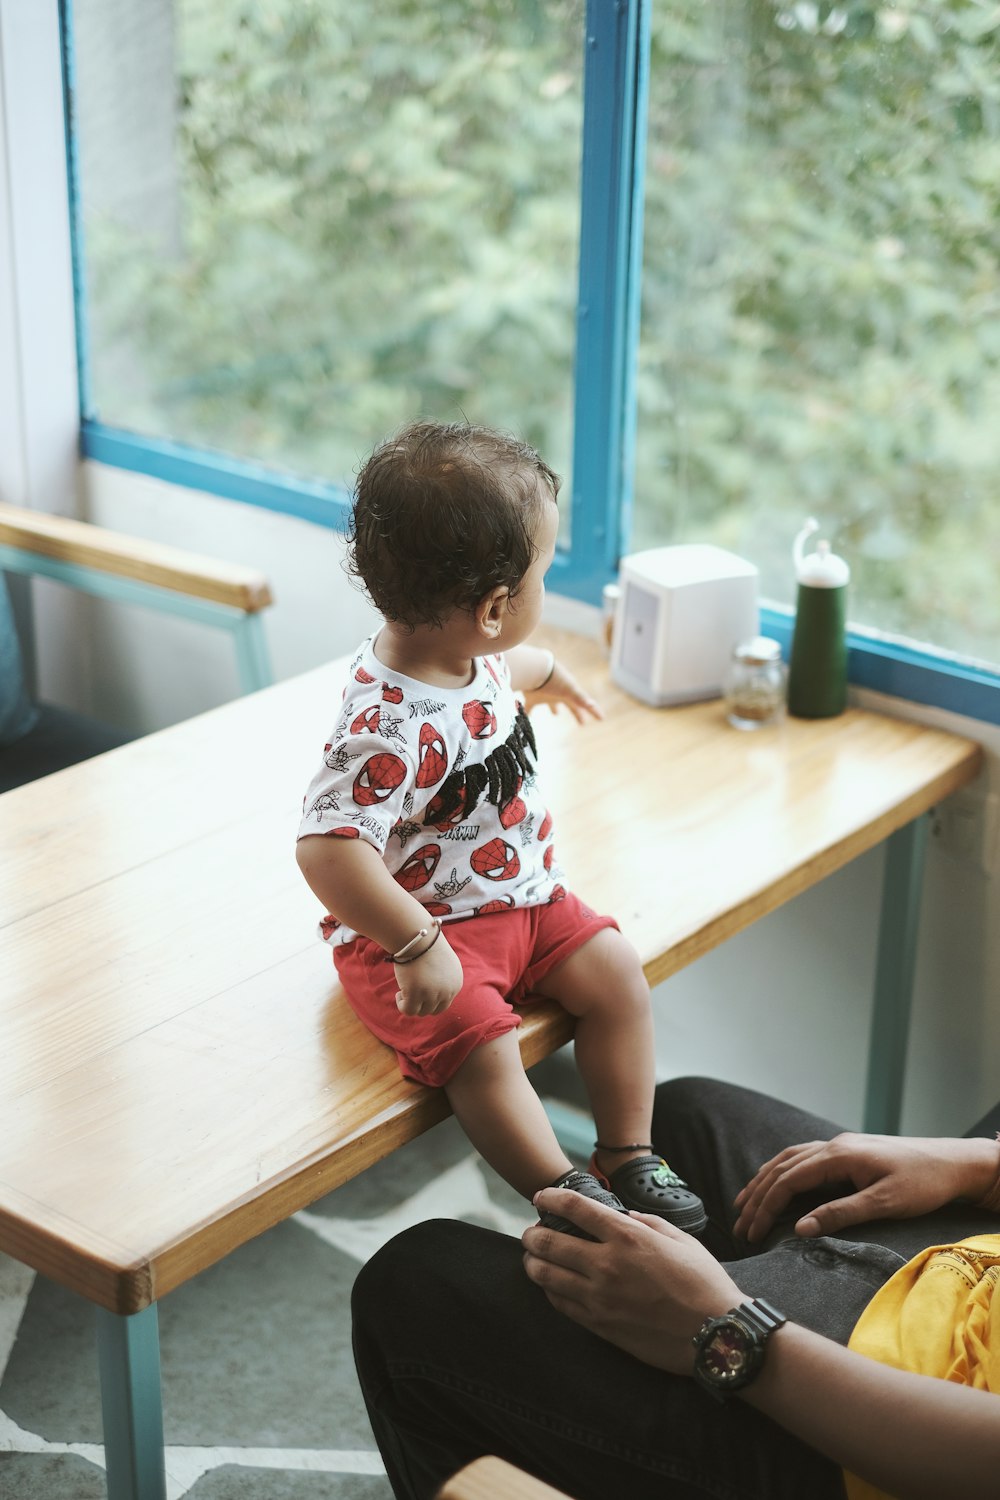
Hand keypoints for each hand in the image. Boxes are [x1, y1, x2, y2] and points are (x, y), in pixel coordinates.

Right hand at [394, 931, 463, 1016]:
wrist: (418, 935)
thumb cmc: (427, 946)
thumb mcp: (444, 964)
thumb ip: (442, 980)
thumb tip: (430, 995)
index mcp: (456, 984)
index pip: (444, 1003)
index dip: (431, 999)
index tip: (420, 991)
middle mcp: (447, 991)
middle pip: (434, 1010)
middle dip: (422, 1004)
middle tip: (411, 993)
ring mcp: (432, 994)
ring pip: (421, 1012)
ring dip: (411, 1004)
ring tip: (403, 991)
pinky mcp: (416, 994)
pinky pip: (409, 1011)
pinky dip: (402, 1005)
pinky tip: (399, 993)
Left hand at [521, 1190, 738, 1374]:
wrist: (716, 1336)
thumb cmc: (704, 1284)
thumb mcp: (681, 1239)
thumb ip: (648, 1223)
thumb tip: (624, 1216)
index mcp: (629, 1237)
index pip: (577, 1209)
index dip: (552, 1199)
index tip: (540, 1197)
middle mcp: (607, 1265)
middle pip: (550, 1243)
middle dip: (533, 1234)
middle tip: (530, 1232)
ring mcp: (600, 1298)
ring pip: (547, 1276)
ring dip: (533, 1263)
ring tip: (532, 1257)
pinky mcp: (600, 1326)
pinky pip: (561, 1304)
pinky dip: (549, 1290)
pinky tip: (550, 1285)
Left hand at [524, 658, 601, 724]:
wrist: (534, 668)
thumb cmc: (554, 679)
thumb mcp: (570, 689)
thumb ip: (581, 699)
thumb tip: (595, 708)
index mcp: (569, 693)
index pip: (584, 704)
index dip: (593, 711)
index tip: (601, 718)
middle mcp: (558, 693)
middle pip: (569, 705)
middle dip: (576, 713)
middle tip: (582, 723)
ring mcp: (545, 694)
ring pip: (551, 703)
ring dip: (554, 708)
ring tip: (556, 714)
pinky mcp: (531, 696)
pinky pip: (529, 707)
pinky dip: (528, 712)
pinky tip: (525, 719)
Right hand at [733, 1132, 998, 1243]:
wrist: (954, 1163)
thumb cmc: (924, 1184)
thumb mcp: (884, 1204)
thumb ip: (840, 1214)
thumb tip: (799, 1228)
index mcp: (839, 1155)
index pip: (788, 1179)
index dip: (765, 1205)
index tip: (750, 1230)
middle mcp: (834, 1146)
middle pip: (782, 1168)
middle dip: (757, 1197)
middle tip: (740, 1226)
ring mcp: (840, 1146)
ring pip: (789, 1160)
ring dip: (764, 1182)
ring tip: (744, 1204)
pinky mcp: (848, 1153)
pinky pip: (803, 1158)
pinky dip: (782, 1172)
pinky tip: (776, 1183)